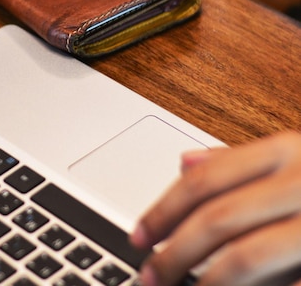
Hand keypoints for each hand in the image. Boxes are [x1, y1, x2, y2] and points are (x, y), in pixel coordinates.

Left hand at [131, 132, 300, 285]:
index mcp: (285, 151)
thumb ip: (241, 163)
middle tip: (150, 276)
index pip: (204, 180)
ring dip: (204, 281)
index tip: (138, 236)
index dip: (162, 212)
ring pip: (243, 256)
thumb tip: (185, 163)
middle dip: (174, 254)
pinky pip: (283, 284)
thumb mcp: (293, 162)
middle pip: (215, 218)